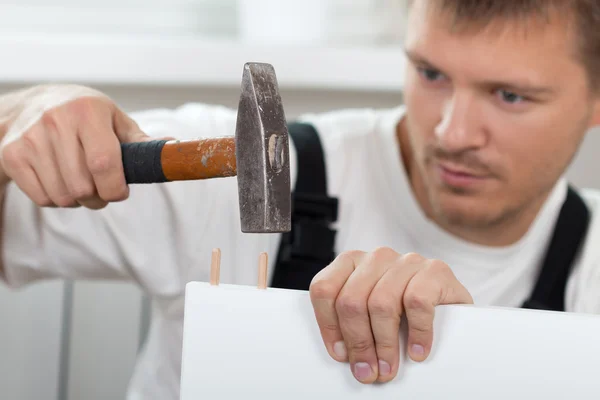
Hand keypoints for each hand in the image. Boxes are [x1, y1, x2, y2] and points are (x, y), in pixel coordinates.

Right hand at [0, 84, 156, 208]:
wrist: (32, 104)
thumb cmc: (85, 116)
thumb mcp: (115, 120)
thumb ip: (141, 141)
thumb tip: (175, 149)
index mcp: (87, 111)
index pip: (103, 163)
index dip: (115, 188)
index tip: (120, 192)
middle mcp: (55, 121)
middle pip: (82, 187)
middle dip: (98, 198)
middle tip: (102, 191)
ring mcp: (29, 138)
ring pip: (62, 196)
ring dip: (78, 201)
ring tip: (81, 184)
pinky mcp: (11, 155)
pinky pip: (42, 198)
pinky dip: (56, 200)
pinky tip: (60, 182)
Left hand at [309, 247, 472, 383]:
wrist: (454, 310)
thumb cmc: (405, 315)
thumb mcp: (370, 314)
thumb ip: (351, 322)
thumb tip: (343, 354)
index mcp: (352, 262)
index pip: (324, 289)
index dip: (328, 326)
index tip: (341, 354)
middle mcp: (377, 257)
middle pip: (351, 301)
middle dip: (358, 342)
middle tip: (367, 371)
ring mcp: (407, 261)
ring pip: (382, 303)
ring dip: (384, 344)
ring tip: (389, 368)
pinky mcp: (435, 271)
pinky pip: (418, 302)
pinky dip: (417, 333)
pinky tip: (417, 351)